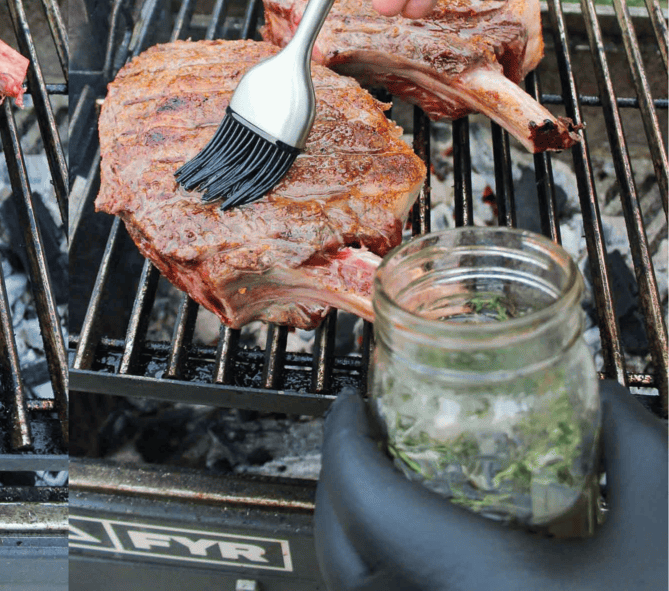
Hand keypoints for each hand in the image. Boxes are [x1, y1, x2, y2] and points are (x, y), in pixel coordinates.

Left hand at [313, 382, 668, 590]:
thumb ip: (638, 449)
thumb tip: (606, 405)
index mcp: (464, 583)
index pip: (363, 496)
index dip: (344, 438)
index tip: (354, 406)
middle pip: (341, 546)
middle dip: (346, 486)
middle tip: (372, 444)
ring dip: (365, 541)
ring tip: (402, 499)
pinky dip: (390, 584)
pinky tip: (438, 568)